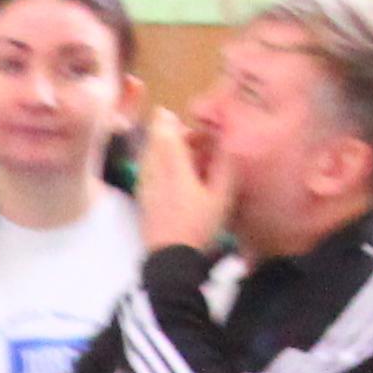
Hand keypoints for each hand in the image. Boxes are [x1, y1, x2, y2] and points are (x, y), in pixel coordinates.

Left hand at [133, 106, 225, 255]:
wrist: (170, 259)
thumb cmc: (199, 227)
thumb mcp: (221, 197)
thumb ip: (226, 167)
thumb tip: (229, 143)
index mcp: (174, 169)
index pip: (165, 135)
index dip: (166, 122)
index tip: (169, 113)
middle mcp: (155, 174)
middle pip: (154, 144)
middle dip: (166, 134)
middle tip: (183, 133)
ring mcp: (145, 188)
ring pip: (149, 158)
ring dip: (161, 149)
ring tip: (178, 150)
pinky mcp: (142, 200)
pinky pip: (147, 173)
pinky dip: (156, 165)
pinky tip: (168, 173)